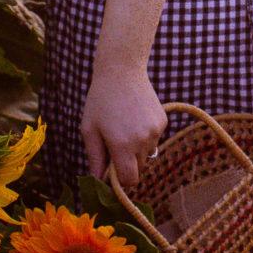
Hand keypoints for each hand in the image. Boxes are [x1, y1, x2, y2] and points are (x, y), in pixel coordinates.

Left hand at [81, 56, 168, 190]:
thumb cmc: (100, 100)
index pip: (129, 180)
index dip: (121, 181)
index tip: (112, 173)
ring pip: (147, 154)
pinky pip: (154, 140)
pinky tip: (135, 118)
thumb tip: (98, 181)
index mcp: (122, 145)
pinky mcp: (163, 122)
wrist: (122, 70)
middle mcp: (142, 141)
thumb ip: (95, 158)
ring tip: (124, 128)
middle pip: (139, 168)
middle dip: (127, 163)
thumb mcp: (89, 129)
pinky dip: (145, 136)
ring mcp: (155, 131)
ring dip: (137, 150)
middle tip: (114, 144)